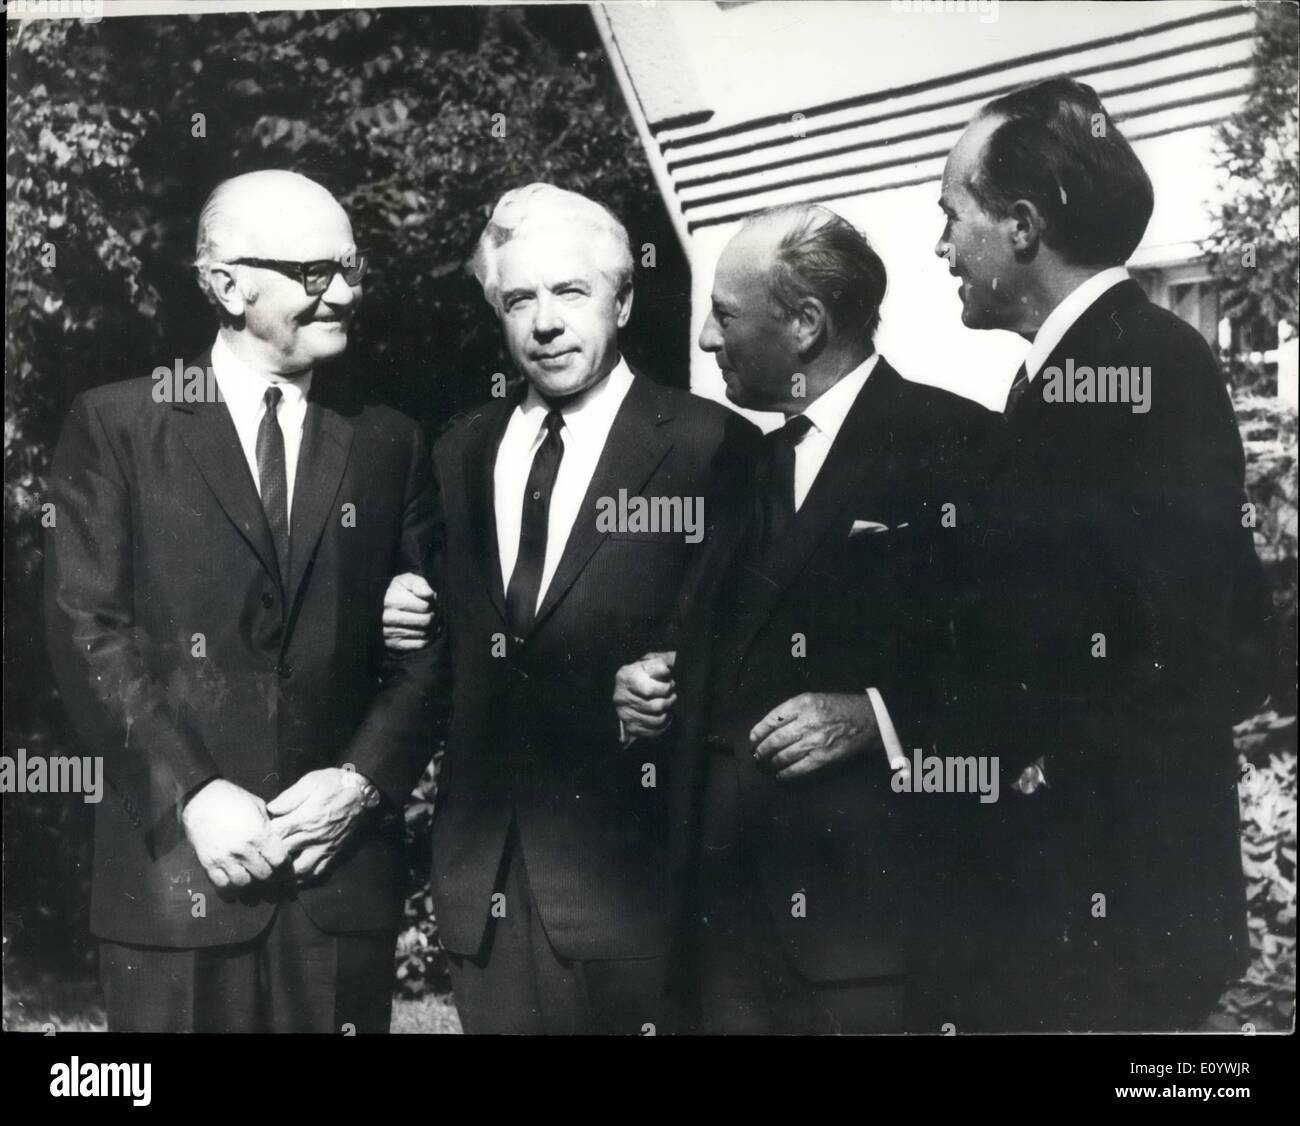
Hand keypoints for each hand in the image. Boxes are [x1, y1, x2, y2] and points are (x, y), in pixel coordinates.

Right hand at [182, 779, 287, 889]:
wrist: (200, 798)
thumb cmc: (233, 799)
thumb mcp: (259, 807)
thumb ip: (270, 826)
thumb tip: (282, 839)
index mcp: (259, 834)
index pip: (279, 861)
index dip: (283, 863)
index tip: (281, 860)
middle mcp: (243, 849)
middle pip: (264, 875)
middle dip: (269, 873)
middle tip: (268, 869)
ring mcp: (224, 858)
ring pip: (244, 883)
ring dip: (250, 881)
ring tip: (251, 874)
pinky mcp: (208, 863)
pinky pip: (222, 886)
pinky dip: (230, 888)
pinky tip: (235, 882)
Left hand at [266, 768, 371, 881]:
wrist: (364, 792)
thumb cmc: (335, 784)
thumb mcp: (311, 781)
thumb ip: (289, 797)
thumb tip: (270, 809)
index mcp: (304, 818)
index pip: (275, 834)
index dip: (262, 837)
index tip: (253, 837)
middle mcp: (312, 837)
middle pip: (283, 855)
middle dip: (267, 860)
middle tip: (255, 861)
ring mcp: (324, 847)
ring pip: (300, 870)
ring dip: (284, 877)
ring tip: (272, 876)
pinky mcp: (333, 853)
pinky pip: (318, 872)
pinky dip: (304, 879)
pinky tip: (294, 879)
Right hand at [383, 572, 433, 651]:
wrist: (379, 606)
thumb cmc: (398, 591)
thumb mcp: (407, 581)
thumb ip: (419, 584)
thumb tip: (428, 594)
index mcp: (391, 600)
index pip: (425, 606)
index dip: (432, 603)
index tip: (429, 601)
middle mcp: (388, 618)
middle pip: (426, 621)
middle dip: (433, 615)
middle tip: (432, 611)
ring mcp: (390, 633)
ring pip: (425, 633)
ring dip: (432, 627)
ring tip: (429, 620)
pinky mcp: (394, 645)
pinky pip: (420, 644)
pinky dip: (428, 638)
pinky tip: (426, 630)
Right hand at [614, 651, 676, 740]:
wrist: (628, 687)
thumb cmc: (642, 673)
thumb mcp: (650, 662)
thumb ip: (661, 663)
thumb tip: (670, 666)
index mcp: (626, 678)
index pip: (650, 690)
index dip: (665, 689)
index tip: (670, 684)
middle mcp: (621, 698)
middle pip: (656, 707)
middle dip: (669, 700)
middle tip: (672, 694)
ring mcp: (625, 714)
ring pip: (657, 720)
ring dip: (667, 712)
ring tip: (668, 703)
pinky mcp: (631, 727)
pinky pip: (654, 731)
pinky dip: (664, 725)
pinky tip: (664, 715)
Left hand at [750, 692, 880, 780]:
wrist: (868, 720)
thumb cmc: (839, 708)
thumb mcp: (813, 699)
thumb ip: (792, 710)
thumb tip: (769, 728)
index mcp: (803, 703)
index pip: (772, 719)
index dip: (759, 731)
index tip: (753, 738)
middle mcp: (807, 721)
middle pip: (776, 739)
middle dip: (762, 749)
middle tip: (757, 754)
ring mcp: (815, 740)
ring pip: (784, 755)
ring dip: (772, 762)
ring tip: (767, 764)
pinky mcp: (823, 757)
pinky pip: (799, 768)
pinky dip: (786, 773)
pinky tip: (780, 775)